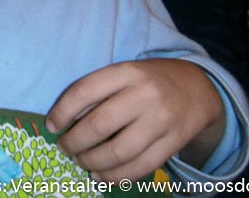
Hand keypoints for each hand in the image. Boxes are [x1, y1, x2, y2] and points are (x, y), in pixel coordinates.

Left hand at [45, 58, 224, 181]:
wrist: (197, 88)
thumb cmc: (148, 81)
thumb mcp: (124, 73)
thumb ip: (98, 91)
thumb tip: (63, 120)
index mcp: (127, 71)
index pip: (86, 90)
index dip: (63, 111)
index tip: (51, 125)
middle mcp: (145, 94)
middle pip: (101, 124)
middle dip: (75, 141)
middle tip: (64, 147)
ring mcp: (161, 120)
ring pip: (120, 151)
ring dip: (93, 162)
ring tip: (81, 162)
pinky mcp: (174, 142)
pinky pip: (141, 166)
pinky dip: (116, 176)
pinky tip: (101, 176)